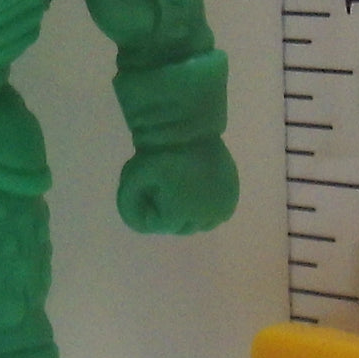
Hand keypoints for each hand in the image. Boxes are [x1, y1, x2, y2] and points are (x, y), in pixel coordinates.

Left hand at [116, 137, 237, 235]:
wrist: (188, 130)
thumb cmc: (158, 154)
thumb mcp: (131, 177)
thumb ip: (127, 204)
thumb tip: (137, 224)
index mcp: (182, 214)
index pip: (158, 225)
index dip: (148, 208)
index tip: (148, 189)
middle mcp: (206, 217)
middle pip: (180, 227)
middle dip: (168, 213)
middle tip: (162, 188)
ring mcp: (222, 208)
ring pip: (198, 224)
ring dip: (187, 214)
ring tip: (178, 188)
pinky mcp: (231, 198)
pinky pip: (215, 216)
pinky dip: (204, 209)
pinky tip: (194, 192)